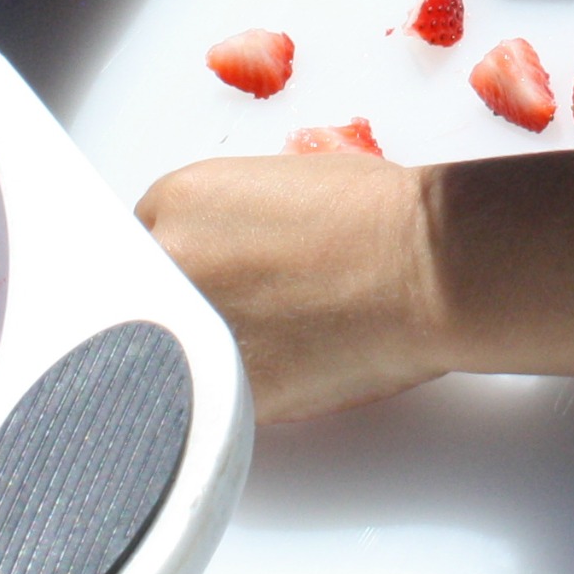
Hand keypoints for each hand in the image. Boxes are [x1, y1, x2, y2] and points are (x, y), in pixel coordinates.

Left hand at [135, 155, 450, 420]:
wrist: (423, 267)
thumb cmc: (378, 216)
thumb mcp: (286, 181)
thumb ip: (234, 217)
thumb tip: (232, 248)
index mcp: (180, 199)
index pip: (149, 236)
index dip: (187, 256)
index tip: (211, 270)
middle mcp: (171, 261)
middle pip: (150, 291)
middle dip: (189, 300)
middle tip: (245, 304)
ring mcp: (189, 328)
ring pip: (173, 348)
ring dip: (203, 348)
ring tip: (271, 336)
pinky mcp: (222, 388)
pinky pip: (210, 393)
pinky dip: (236, 387)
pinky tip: (285, 364)